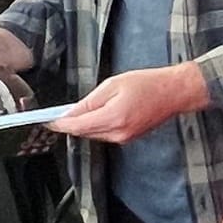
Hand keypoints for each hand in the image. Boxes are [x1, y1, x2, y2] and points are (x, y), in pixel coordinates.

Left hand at [55, 63, 207, 143]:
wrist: (175, 92)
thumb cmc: (149, 84)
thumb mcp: (114, 84)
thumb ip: (90, 100)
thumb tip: (72, 112)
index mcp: (113, 117)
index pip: (77, 126)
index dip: (59, 124)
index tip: (47, 121)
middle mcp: (118, 132)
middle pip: (83, 133)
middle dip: (70, 124)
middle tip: (60, 113)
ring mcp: (124, 138)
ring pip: (93, 135)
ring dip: (84, 125)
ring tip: (82, 110)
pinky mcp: (128, 138)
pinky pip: (105, 135)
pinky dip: (97, 126)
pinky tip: (98, 115)